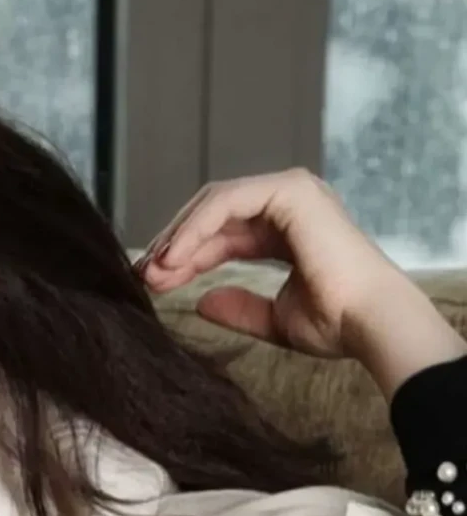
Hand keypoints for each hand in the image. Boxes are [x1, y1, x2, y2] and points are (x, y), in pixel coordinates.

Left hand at [135, 168, 465, 397]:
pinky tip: (175, 258)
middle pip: (212, 215)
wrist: (370, 325)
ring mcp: (291, 192)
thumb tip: (200, 303)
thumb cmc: (336, 324)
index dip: (185, 256)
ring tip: (155, 270)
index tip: (154, 281)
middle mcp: (289, 204)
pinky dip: (195, 228)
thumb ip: (238, 307)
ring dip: (179, 237)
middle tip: (145, 275)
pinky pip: (226, 203)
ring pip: (214, 204)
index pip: (221, 235)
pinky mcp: (289, 191)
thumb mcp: (274, 318)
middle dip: (175, 245)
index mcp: (287, 230)